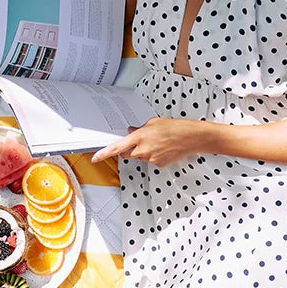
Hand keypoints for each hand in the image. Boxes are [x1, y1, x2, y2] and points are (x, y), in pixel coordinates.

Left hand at [91, 117, 208, 166]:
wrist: (191, 137)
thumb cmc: (174, 128)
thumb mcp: (152, 123)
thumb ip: (138, 129)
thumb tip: (130, 132)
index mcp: (139, 137)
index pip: (116, 148)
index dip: (103, 154)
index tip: (95, 158)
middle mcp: (143, 150)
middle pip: (127, 154)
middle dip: (129, 149)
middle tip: (140, 141)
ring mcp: (151, 158)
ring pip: (140, 157)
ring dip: (143, 151)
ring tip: (157, 142)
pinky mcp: (158, 164)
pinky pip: (150, 161)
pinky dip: (153, 155)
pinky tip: (163, 148)